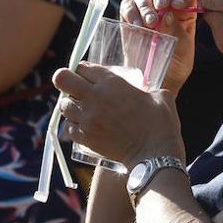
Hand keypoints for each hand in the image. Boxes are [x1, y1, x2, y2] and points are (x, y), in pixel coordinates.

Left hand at [53, 63, 184, 167]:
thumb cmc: (160, 124)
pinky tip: (84, 126)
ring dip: (71, 105)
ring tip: (82, 109)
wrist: (155, 155)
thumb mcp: (160, 96)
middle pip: (62, 79)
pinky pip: (69, 127)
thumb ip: (150, 89)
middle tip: (75, 87)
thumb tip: (148, 92)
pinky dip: (74, 126)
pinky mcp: (86, 138)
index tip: (89, 75)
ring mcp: (88, 119)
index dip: (84, 70)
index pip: (82, 67)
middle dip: (65, 80)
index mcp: (111, 83)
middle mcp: (95, 98)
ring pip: (63, 105)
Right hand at [119, 0, 198, 94]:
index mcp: (183, 10)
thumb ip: (178, 32)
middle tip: (161, 5)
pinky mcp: (128, 19)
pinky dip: (131, 12)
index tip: (178, 5)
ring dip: (146, 6)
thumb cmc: (174, 67)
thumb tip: (168, 15)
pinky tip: (137, 26)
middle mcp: (164, 6)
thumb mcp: (184, 51)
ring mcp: (145, 11)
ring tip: (150, 23)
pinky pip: (127, 6)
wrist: (155, 82)